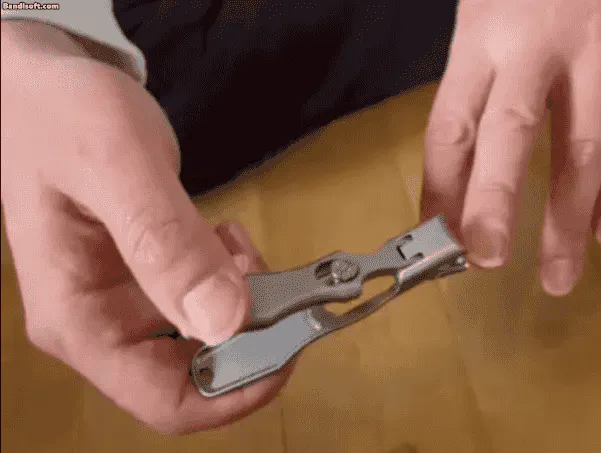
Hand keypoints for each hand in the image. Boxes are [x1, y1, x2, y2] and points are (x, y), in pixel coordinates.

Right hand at [1, 21, 289, 433]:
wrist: (42, 82)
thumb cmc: (62, 113)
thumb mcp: (116, 165)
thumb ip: (166, 242)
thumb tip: (224, 320)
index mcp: (78, 320)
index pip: (165, 401)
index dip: (238, 392)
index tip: (291, 345)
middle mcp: (98, 326)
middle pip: (193, 376)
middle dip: (249, 340)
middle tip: (272, 277)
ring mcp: (121, 304)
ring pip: (204, 341)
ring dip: (243, 307)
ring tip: (241, 246)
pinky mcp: (143, 280)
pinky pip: (200, 304)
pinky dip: (229, 281)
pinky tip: (226, 239)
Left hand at [421, 0, 600, 294]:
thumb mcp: (484, 23)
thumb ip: (472, 97)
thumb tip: (456, 188)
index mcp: (482, 39)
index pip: (450, 125)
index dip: (440, 188)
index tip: (436, 240)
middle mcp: (537, 48)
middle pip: (510, 136)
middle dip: (495, 206)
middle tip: (488, 262)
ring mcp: (599, 55)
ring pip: (583, 150)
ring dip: (569, 222)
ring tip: (558, 276)